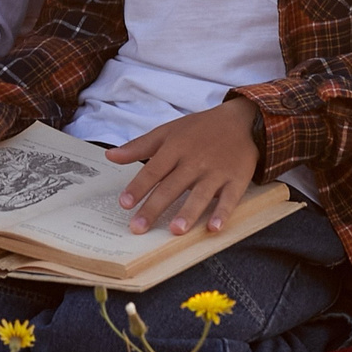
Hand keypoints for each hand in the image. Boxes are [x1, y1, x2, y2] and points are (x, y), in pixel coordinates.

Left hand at [107, 98, 260, 235]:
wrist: (242, 121)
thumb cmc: (199, 129)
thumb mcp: (167, 131)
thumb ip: (139, 146)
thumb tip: (110, 156)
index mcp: (175, 148)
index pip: (153, 170)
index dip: (138, 187)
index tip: (124, 203)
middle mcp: (194, 161)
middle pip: (172, 186)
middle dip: (154, 207)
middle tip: (138, 227)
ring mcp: (216, 171)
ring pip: (200, 194)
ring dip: (189, 212)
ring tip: (175, 231)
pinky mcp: (237, 179)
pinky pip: (230, 198)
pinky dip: (223, 213)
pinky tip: (213, 228)